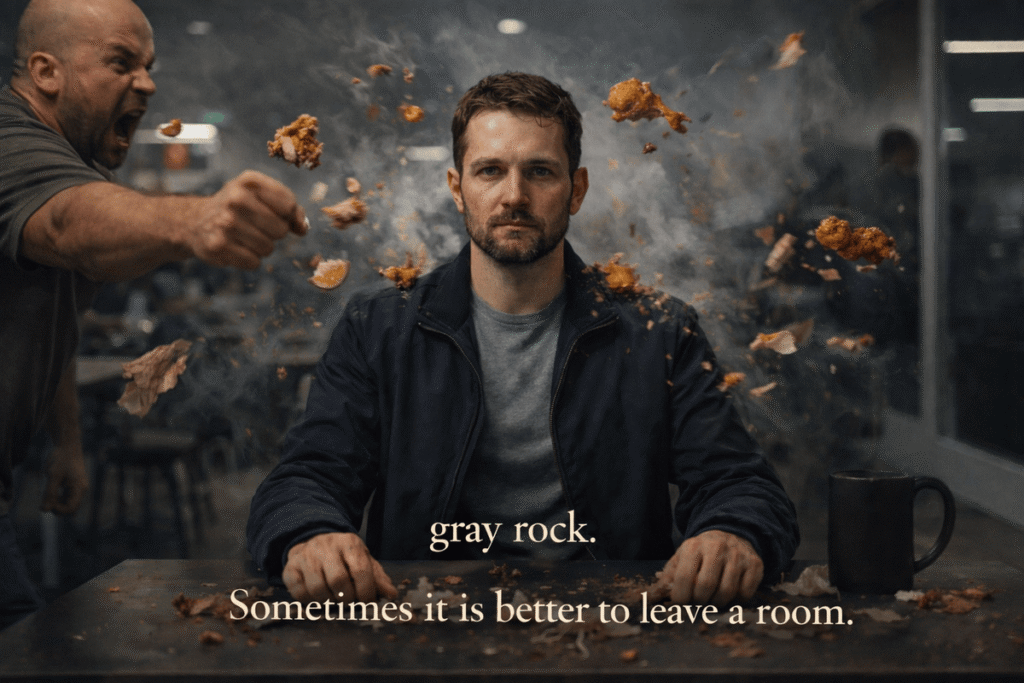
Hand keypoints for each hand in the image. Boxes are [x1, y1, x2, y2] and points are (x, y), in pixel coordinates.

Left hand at [41, 444, 88, 514]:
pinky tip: (50, 490)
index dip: (58, 510)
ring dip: (56, 502)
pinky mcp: (73, 484)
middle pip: (70, 508)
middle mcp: (81, 489)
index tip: (46, 504)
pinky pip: (66, 496)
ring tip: (46, 493)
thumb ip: (49, 494)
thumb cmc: (61, 458)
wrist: (67, 444)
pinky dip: (57, 496)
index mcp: (80, 488)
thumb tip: (44, 510)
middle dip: (57, 507)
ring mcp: (78, 487)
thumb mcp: (53, 476)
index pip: (71, 509)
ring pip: (67, 502)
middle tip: (45, 499)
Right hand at [186, 170, 306, 269]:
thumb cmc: (239, 207)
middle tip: (255, 226)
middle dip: (274, 233)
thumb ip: (290, 208)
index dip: (288, 215)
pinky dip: (249, 259)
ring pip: (268, 248)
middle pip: (281, 230)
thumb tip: (302, 228)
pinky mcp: (218, 246)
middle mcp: (236, 198)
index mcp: (250, 181)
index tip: (276, 213)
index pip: (289, 205)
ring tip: (244, 236)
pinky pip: (254, 262)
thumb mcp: (262, 196)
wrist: (196, 220)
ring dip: (261, 247)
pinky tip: (235, 247)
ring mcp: (226, 223)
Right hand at [283, 532, 396, 602]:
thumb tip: (391, 595)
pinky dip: (310, 602)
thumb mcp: (364, 561)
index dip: (366, 592)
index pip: (361, 570)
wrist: (314, 543)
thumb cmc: (344, 558)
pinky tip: (317, 597)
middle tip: (349, 601)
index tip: (367, 602)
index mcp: (349, 543)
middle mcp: (326, 546)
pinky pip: (298, 593)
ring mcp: (306, 556)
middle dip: (347, 598)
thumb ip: (378, 578)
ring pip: (317, 588)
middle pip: (338, 580)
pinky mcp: (290, 568)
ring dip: (328, 601)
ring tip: (333, 599)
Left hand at [657, 530, 762, 605]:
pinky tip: (731, 592)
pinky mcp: (755, 564)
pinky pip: (746, 593)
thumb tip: (647, 599)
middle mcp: (717, 548)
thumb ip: (665, 580)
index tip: (681, 604)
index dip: (681, 598)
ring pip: (727, 592)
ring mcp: (738, 556)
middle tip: (699, 601)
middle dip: (700, 601)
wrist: (730, 534)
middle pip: (706, 587)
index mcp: (693, 547)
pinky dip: (737, 599)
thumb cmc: (700, 554)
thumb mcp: (680, 559)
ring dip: (718, 602)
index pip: (685, 578)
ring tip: (713, 598)